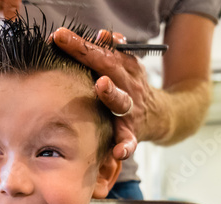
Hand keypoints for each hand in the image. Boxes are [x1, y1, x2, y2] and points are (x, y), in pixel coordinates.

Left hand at [52, 28, 158, 159]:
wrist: (162, 115)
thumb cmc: (132, 88)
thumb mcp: (127, 66)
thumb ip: (112, 52)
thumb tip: (102, 34)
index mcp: (124, 68)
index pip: (100, 51)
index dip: (80, 43)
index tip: (59, 36)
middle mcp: (128, 85)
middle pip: (109, 67)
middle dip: (90, 56)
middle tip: (76, 49)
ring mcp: (130, 109)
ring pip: (121, 101)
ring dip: (111, 92)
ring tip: (102, 85)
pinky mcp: (132, 132)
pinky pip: (130, 140)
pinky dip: (126, 146)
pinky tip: (118, 152)